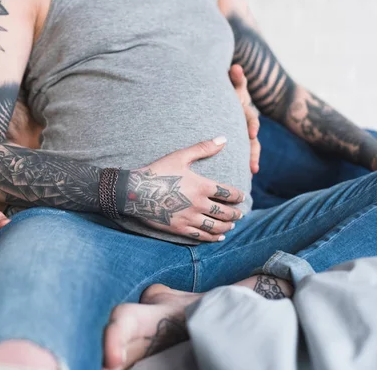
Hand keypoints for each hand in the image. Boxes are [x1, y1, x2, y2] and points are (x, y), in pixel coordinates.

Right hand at [121, 138, 244, 241]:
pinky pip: (201, 236)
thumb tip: (223, 139)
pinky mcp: (179, 228)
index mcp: (201, 186)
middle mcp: (198, 204)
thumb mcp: (180, 156)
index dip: (238, 196)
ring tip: (231, 225)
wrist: (134, 191)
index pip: (228, 193)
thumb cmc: (157, 171)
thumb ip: (203, 148)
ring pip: (215, 226)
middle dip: (235, 213)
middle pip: (225, 212)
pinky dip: (213, 238)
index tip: (242, 197)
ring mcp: (189, 218)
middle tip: (240, 213)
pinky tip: (218, 237)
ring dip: (227, 226)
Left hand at [230, 64, 260, 174]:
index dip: (252, 125)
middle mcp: (247, 125)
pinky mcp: (239, 142)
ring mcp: (244, 134)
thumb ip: (236, 79)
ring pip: (250, 149)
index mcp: (245, 111)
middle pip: (253, 140)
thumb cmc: (229, 92)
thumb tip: (236, 67)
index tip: (252, 133)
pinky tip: (244, 177)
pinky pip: (242, 154)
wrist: (227, 99)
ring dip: (251, 160)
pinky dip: (244, 164)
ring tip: (251, 173)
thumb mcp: (234, 86)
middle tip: (253, 166)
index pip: (251, 119)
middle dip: (253, 152)